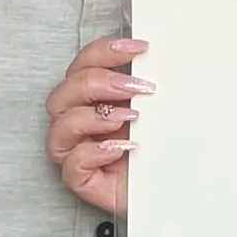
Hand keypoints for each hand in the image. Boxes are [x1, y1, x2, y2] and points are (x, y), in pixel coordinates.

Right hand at [46, 36, 151, 215]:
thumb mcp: (159, 108)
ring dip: (94, 117)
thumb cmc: (163, 147)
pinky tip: (121, 147)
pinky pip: (72, 165)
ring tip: (129, 118)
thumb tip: (153, 54)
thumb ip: (147, 83)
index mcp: (94, 98)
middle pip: (64, 92)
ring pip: (60, 128)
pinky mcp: (83, 180)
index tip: (141, 48)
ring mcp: (78, 151)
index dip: (105, 51)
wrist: (176, 187)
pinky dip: (94, 152)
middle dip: (99, 83)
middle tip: (136, 87)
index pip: (84, 65)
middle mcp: (80, 122)